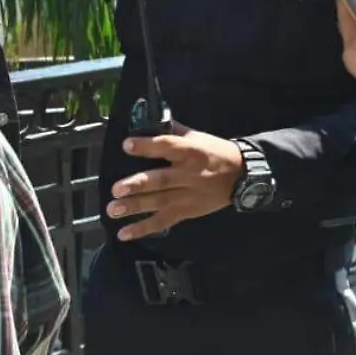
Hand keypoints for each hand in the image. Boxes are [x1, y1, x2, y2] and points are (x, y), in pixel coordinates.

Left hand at [106, 124, 242, 239]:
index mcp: (190, 152)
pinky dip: (144, 228)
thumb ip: (174, 131)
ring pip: (159, 202)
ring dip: (135, 206)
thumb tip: (150, 120)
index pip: (167, 146)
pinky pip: (163, 221)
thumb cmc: (216, 153)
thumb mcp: (199, 137)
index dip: (147, 146)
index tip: (127, 145)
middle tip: (116, 189)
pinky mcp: (187, 211)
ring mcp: (187, 195)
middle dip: (138, 185)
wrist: (241, 176)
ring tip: (113, 210)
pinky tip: (124, 233)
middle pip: (161, 180)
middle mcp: (188, 174)